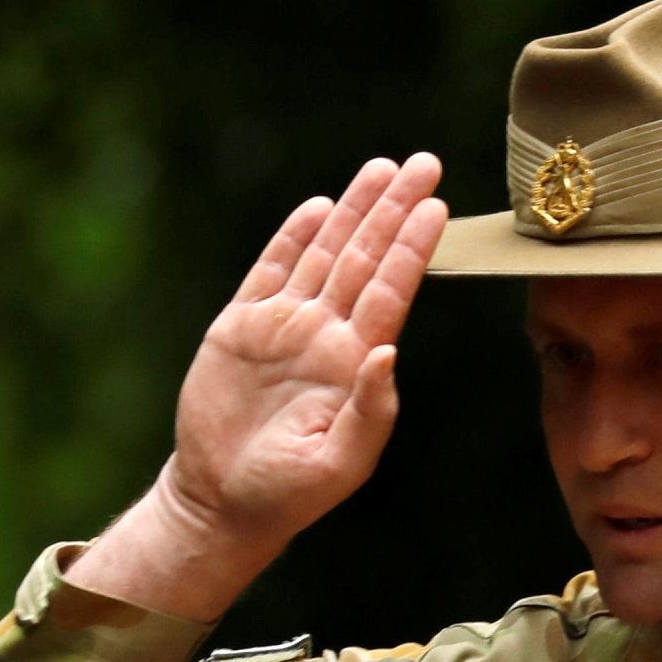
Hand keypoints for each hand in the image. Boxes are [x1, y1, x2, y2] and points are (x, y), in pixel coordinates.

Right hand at [69, 153, 447, 621]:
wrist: (223, 499)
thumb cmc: (289, 491)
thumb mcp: (338, 462)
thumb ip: (370, 410)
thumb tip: (387, 352)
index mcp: (357, 363)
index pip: (393, 291)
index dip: (414, 247)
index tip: (439, 205)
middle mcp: (328, 335)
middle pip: (367, 257)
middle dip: (394, 209)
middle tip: (425, 161)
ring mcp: (285, 326)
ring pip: (326, 253)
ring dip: (353, 210)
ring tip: (382, 167)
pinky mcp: (241, 325)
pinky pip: (272, 270)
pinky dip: (294, 237)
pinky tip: (320, 206)